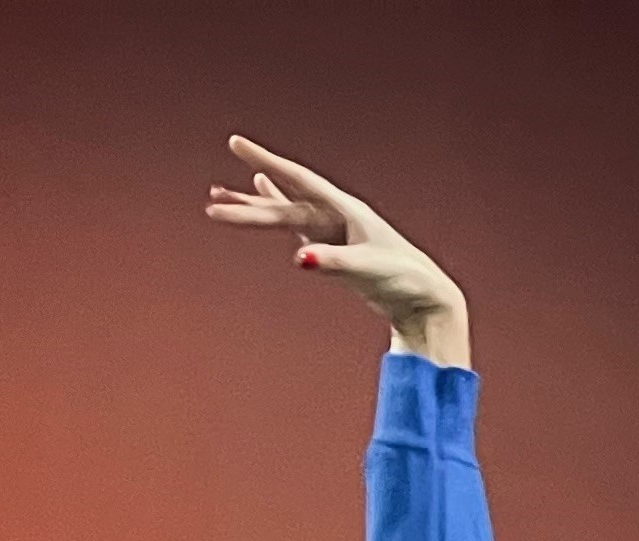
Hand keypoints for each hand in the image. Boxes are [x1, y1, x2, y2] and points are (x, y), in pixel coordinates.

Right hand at [205, 139, 467, 360]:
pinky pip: (297, 223)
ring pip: (286, 212)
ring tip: (217, 197)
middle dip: (249, 204)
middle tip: (212, 200)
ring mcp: (335, 230)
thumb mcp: (368, 270)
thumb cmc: (405, 281)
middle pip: (285, 205)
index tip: (235, 143)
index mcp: (346, 211)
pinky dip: (277, 208)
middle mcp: (338, 215)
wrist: (426, 300)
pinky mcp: (335, 246)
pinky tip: (261, 191)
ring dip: (254, 206)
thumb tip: (301, 259)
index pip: (298, 179)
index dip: (266, 161)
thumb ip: (333, 262)